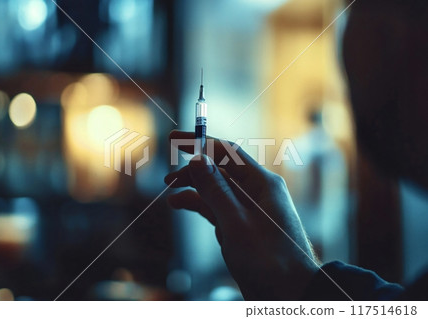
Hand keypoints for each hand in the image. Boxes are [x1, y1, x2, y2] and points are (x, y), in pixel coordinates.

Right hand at [164, 131, 318, 299]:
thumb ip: (215, 190)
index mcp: (262, 184)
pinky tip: (180, 204)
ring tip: (170, 191)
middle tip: (168, 176)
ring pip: (215, 190)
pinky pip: (216, 207)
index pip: (228, 153)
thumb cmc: (270, 260)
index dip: (200, 143)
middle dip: (193, 170)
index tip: (175, 140)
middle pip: (219, 171)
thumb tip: (198, 159)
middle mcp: (256, 192)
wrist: (289, 295)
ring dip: (193, 189)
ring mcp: (248, 209)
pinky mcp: (241, 225)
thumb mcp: (236, 223)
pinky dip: (199, 205)